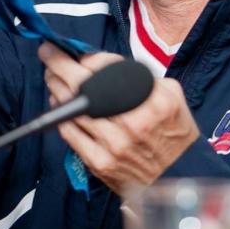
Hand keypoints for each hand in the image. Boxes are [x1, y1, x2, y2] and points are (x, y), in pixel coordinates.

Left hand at [38, 45, 199, 194]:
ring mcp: (114, 146)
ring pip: (72, 109)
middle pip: (84, 86)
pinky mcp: (101, 164)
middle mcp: (133, 123)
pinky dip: (60, 116)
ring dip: (56, 88)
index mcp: (153, 102)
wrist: (180, 176)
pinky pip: (71, 134)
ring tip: (52, 77)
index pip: (109, 69)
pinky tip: (58, 105)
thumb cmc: (174, 133)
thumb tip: (103, 63)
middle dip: (59, 65)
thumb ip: (143, 75)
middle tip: (49, 54)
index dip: (87, 58)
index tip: (77, 52)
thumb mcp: (172, 95)